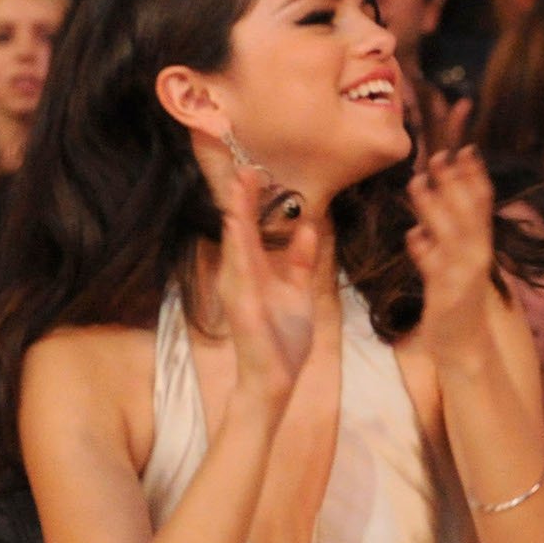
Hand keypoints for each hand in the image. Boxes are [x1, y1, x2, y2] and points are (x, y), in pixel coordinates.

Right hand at [201, 142, 320, 403]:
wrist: (276, 379)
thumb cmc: (283, 339)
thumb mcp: (298, 291)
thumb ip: (301, 261)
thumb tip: (308, 227)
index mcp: (256, 271)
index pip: (251, 227)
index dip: (251, 200)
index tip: (253, 170)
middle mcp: (242, 276)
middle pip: (238, 229)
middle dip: (239, 198)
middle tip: (242, 163)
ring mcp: (239, 290)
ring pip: (236, 244)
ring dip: (236, 214)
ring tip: (238, 183)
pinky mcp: (242, 306)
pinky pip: (240, 272)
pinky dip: (239, 248)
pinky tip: (238, 225)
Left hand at [407, 146, 497, 361]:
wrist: (465, 349)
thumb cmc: (456, 306)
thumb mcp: (449, 270)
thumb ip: (437, 249)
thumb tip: (418, 229)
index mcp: (480, 249)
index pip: (482, 207)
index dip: (475, 178)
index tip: (466, 150)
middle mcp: (476, 259)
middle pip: (468, 215)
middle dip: (455, 184)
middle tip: (440, 155)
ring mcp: (462, 277)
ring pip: (451, 236)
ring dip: (435, 209)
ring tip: (418, 182)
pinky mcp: (448, 296)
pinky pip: (434, 270)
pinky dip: (425, 253)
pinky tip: (413, 237)